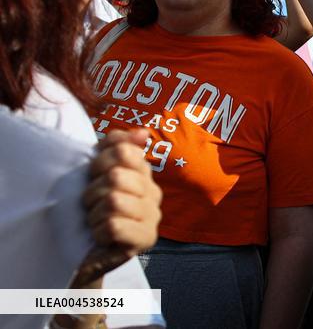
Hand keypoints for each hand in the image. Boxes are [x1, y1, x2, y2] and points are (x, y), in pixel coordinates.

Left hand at [76, 129, 161, 284]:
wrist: (86, 254)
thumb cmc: (91, 210)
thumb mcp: (97, 174)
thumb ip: (116, 147)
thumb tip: (142, 132)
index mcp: (143, 173)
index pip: (122, 152)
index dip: (98, 163)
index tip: (92, 178)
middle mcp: (153, 192)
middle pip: (116, 177)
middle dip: (92, 192)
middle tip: (92, 205)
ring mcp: (153, 215)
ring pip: (114, 201)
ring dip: (94, 214)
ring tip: (96, 222)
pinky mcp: (147, 238)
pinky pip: (115, 225)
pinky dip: (99, 232)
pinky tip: (101, 236)